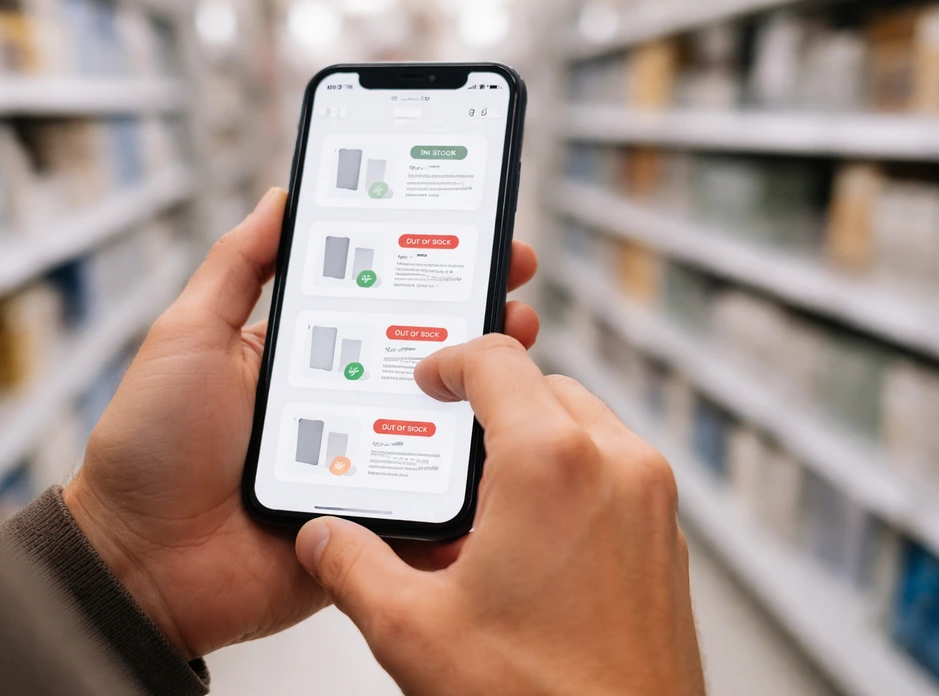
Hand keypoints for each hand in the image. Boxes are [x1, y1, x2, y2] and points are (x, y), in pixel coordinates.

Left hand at [63, 188, 541, 659]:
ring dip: (484, 399)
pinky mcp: (368, 522)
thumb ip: (236, 267)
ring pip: (437, 427)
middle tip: (516, 296)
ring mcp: (360, 465)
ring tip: (522, 367)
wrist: (139, 564)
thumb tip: (279, 197)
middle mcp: (341, 405)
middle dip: (476, 327)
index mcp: (305, 357)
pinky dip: (467, 484)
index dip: (428, 271)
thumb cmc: (150, 446)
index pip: (380, 304)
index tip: (477, 239)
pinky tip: (505, 453)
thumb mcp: (188, 337)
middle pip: (422, 360)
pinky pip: (429, 500)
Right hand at [294, 335, 703, 695]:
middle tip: (447, 443)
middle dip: (490, 403)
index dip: (450, 360)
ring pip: (584, 423)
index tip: (429, 380)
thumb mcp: (414, 631)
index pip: (496, 361)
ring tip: (486, 495)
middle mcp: (615, 466)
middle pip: (542, 387)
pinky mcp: (668, 535)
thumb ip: (353, 568)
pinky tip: (532, 534)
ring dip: (534, 435)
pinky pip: (615, 468)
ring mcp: (652, 500)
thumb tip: (322, 540)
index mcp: (551, 464)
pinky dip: (573, 473)